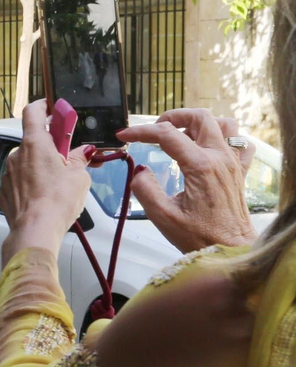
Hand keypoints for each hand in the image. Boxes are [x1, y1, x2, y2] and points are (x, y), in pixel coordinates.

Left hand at [0, 99, 94, 262]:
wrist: (35, 230)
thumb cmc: (56, 202)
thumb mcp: (79, 176)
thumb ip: (80, 159)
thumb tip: (83, 153)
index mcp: (34, 144)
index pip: (33, 112)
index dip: (42, 106)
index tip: (52, 108)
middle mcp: (17, 155)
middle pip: (34, 140)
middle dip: (51, 146)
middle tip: (68, 157)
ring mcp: (9, 173)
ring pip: (27, 162)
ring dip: (42, 166)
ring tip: (59, 182)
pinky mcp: (5, 190)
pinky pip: (21, 179)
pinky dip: (33, 182)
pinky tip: (46, 194)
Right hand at [117, 109, 257, 252]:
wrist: (231, 250)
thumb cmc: (200, 237)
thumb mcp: (162, 216)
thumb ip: (145, 188)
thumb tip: (140, 170)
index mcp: (200, 167)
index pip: (167, 135)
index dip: (141, 132)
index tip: (125, 135)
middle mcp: (220, 159)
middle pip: (200, 118)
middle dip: (173, 117)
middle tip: (155, 129)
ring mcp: (233, 163)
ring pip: (223, 125)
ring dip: (201, 124)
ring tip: (182, 134)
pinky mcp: (239, 172)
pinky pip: (240, 143)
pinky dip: (225, 138)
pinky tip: (210, 148)